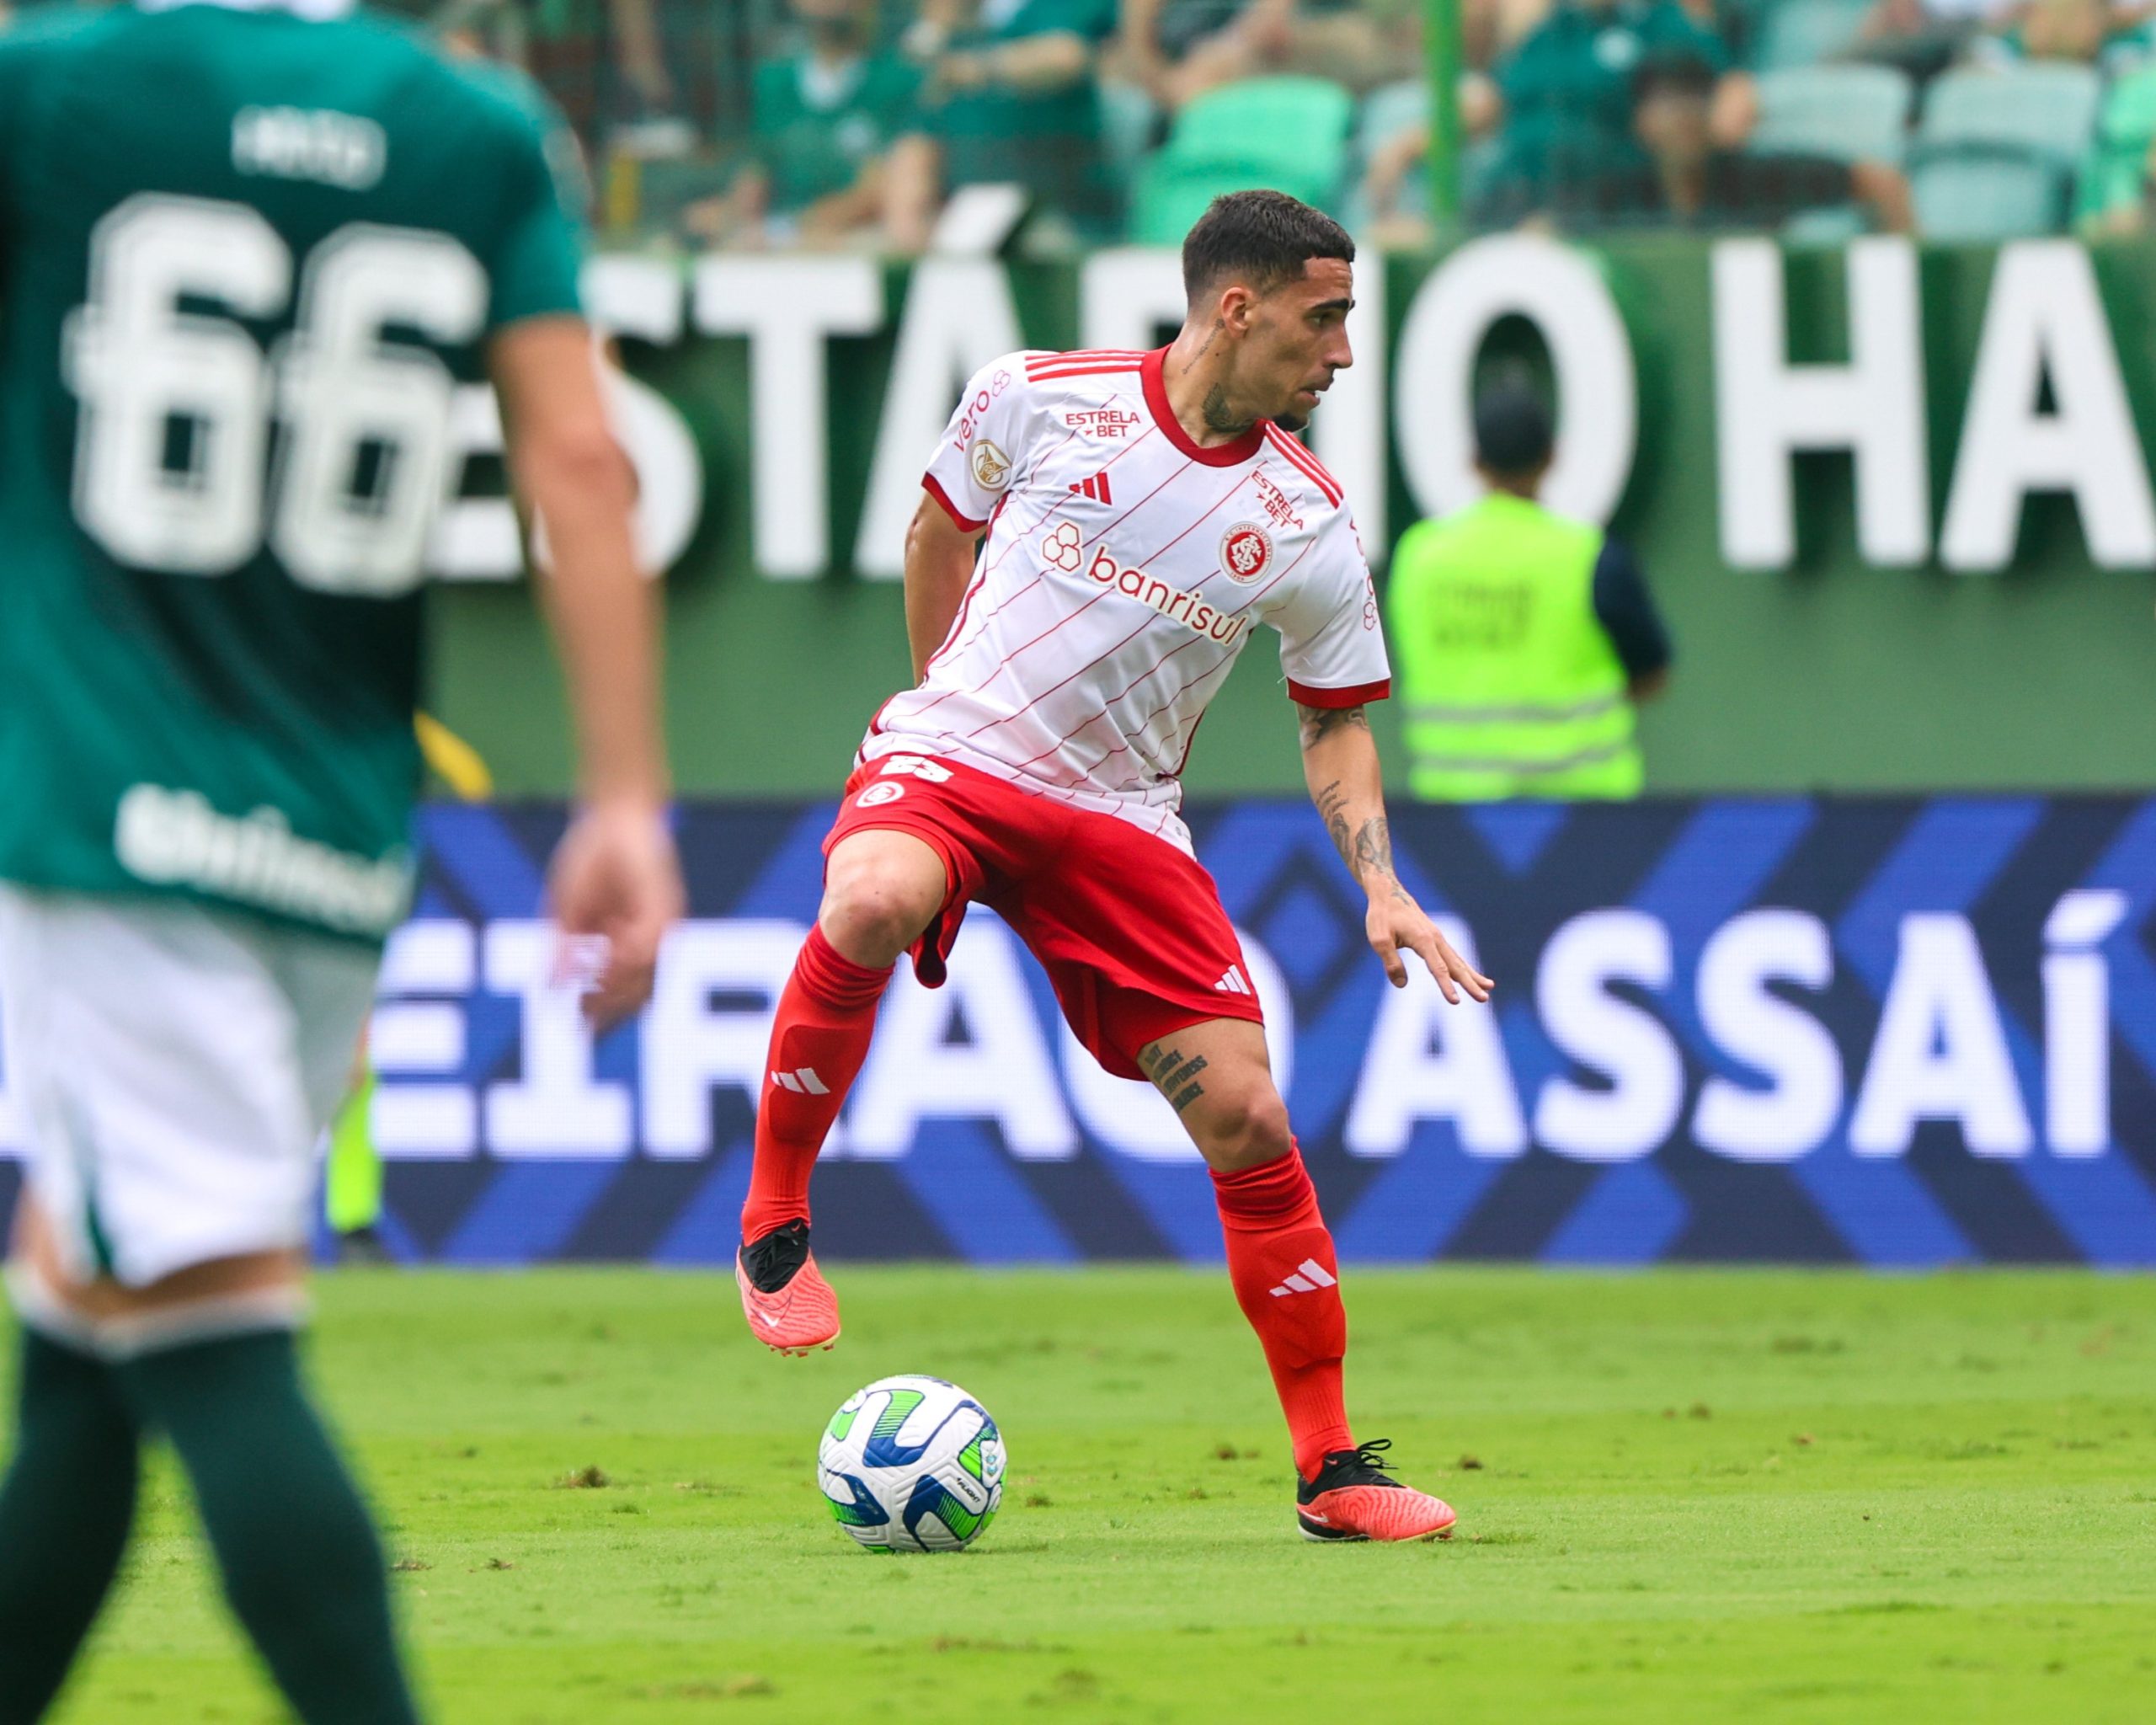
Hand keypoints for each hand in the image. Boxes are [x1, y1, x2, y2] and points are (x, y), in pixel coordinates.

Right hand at [547, 798, 683, 1027]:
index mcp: (624, 942)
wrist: (612, 815)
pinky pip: (648, 947)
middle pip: (637, 994)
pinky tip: (604, 956)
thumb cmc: (589, 857)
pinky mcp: (665, 909)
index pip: (620, 992)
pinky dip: (624, 959)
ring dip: (615, 989)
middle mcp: (648, 940)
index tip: (578, 1026)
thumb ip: (563, 947)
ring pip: (647, 977)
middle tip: (582, 1017)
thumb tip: (551, 988)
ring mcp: (660, 927)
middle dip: (608, 1011)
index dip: (602, 1013)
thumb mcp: (567, 909)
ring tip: (590, 992)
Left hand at [1366, 889, 1493, 1002]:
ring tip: (1489, 987)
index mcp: (1423, 940)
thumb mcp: (1378, 940)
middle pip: (1455, 966)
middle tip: (1484, 999)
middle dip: (1470, 984)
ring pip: (1458, 960)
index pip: (1438, 968)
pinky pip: (1452, 955)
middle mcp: (1435, 939)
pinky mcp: (1434, 938)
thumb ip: (1391, 962)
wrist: (1387, 892)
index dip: (1446, 986)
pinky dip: (1463, 967)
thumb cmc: (1381, 916)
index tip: (1456, 1002)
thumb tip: (1402, 985)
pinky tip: (1469, 975)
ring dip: (1472, 975)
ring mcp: (1437, 937)